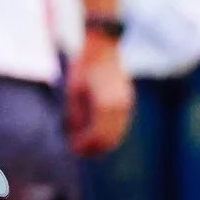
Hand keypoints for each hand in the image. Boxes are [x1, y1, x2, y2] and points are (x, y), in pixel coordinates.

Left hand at [65, 40, 133, 158]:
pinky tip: (96, 134)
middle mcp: (119, 108)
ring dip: (102, 143)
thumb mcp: (73, 92)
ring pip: (116, 134)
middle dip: (92, 148)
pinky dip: (109, 133)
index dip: (83, 145)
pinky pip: (120, 126)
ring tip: (85, 145)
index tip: (72, 148)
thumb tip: (72, 134)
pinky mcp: (127, 102)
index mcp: (104, 105)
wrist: (103, 49)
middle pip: (108, 139)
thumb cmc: (83, 68)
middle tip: (77, 150)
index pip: (95, 135)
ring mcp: (126, 105)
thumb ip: (75, 114)